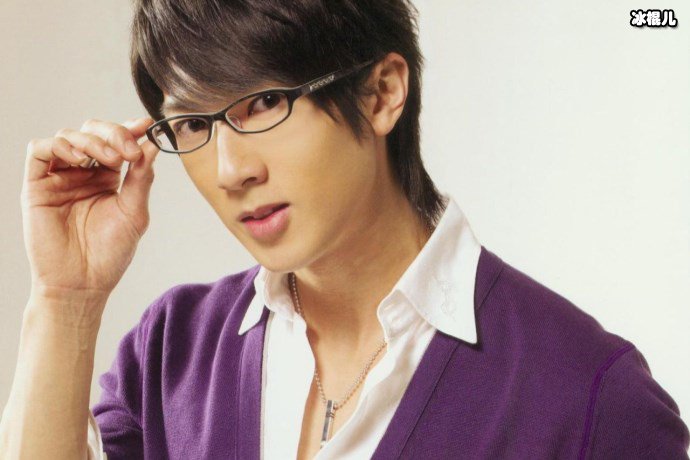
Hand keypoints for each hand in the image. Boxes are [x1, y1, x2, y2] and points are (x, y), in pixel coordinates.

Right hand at [21, 117, 159, 299]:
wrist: (83, 283)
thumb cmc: (109, 253)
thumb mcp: (134, 212)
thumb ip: (142, 178)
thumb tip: (152, 144)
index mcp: (107, 177)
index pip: (116, 142)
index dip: (130, 130)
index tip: (146, 126)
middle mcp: (82, 173)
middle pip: (92, 131)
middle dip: (114, 134)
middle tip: (129, 151)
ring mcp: (59, 177)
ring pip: (68, 136)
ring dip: (92, 140)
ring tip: (111, 159)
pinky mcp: (36, 185)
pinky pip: (39, 151)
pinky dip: (59, 145)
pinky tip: (78, 158)